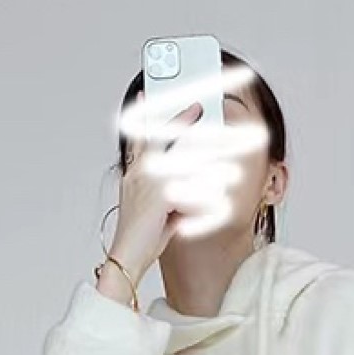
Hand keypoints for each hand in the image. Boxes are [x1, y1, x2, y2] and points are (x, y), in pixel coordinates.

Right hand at [104, 99, 205, 290]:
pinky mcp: (161, 193)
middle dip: (182, 119)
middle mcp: (140, 173)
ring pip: (182, 157)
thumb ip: (173, 199)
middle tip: (198, 104)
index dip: (144, 117)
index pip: (139, 139)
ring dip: (206, 149)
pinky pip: (189, 182)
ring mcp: (149, 181)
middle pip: (161, 136)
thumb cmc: (140, 241)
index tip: (145, 96)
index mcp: (135, 176)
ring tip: (227, 140)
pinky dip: (206, 185)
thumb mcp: (159, 214)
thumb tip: (191, 196)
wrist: (126, 258)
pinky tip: (222, 179)